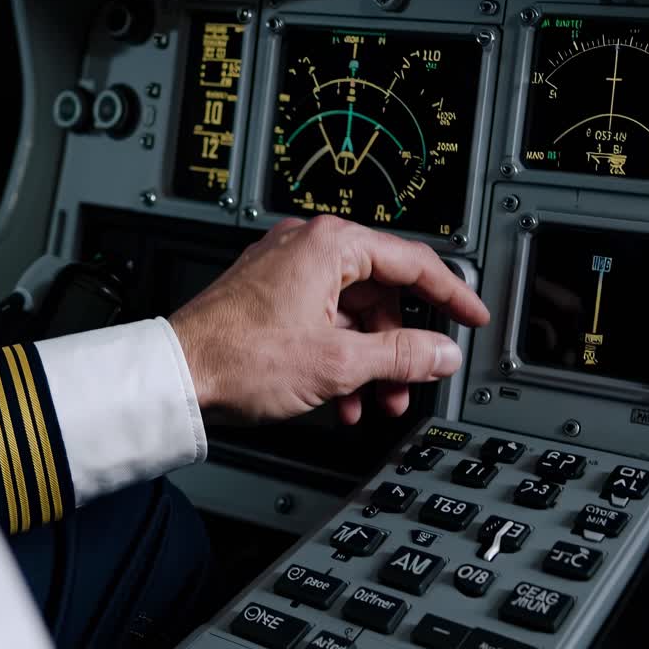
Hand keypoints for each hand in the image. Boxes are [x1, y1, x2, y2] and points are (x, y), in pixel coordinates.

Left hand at [168, 215, 489, 424]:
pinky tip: (339, 398)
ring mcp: (283, 271)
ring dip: (368, 362)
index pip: (413, 263)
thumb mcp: (339, 363)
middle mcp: (305, 247)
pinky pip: (320, 322)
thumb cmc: (239, 358)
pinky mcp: (266, 297)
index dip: (452, 295)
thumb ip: (403, 354)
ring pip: (350, 315)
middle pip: (380, 294)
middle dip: (399, 348)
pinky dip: (336, 358)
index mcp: (329, 245)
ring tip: (371, 403)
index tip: (473, 317)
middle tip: (411, 383)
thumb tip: (442, 351)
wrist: (175, 377)